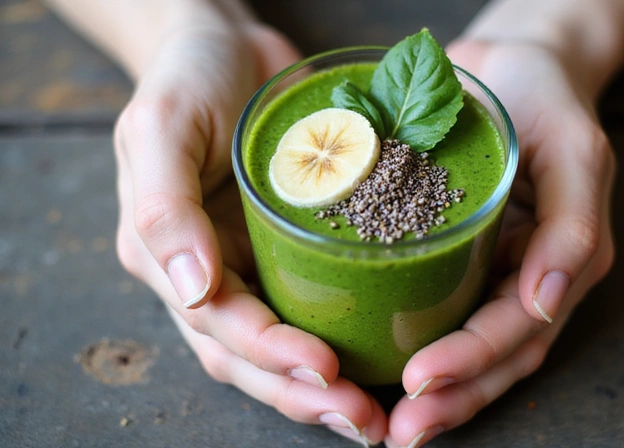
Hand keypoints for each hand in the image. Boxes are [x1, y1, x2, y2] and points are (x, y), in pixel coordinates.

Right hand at [113, 23, 387, 444]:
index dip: (270, 354)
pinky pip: (315, 303)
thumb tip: (193, 290)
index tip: (326, 368)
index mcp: (167, 257)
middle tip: (361, 421)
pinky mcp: (289, 247)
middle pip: (251, 355)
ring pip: (282, 345)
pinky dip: (344, 337)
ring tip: (373, 416)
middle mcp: (208, 273)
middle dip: (302, 393)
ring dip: (324, 386)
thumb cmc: (186, 78)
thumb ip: (165, 209)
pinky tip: (381, 358)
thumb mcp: (161, 127)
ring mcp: (249, 264)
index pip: (219, 324)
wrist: (224, 45)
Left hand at [385, 40, 615, 446]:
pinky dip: (407, 341)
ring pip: (460, 344)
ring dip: (430, 390)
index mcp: (558, 265)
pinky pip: (429, 305)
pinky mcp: (448, 251)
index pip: (516, 331)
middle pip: (491, 357)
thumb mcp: (575, 152)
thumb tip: (549, 301)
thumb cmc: (547, 99)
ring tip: (386, 425)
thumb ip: (573, 227)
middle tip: (400, 432)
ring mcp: (486, 268)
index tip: (419, 382)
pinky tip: (372, 365)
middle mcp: (522, 277)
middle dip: (450, 398)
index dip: (472, 362)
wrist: (512, 61)